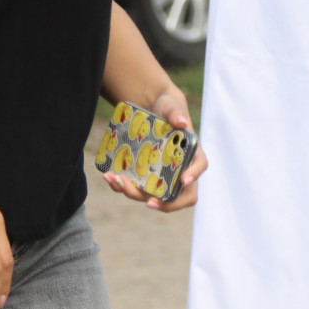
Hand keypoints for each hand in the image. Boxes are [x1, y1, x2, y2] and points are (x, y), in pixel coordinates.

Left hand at [104, 88, 207, 211]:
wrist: (150, 109)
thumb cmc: (167, 108)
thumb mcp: (172, 105)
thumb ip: (176, 112)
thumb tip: (181, 122)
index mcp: (191, 152)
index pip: (200, 166)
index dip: (194, 175)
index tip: (184, 180)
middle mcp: (179, 169)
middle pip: (178, 193)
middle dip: (164, 202)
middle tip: (148, 202)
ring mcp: (161, 176)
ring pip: (152, 196)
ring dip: (133, 193)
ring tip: (116, 180)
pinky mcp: (144, 177)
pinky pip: (135, 188)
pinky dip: (120, 186)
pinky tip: (109, 176)